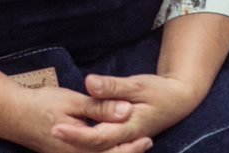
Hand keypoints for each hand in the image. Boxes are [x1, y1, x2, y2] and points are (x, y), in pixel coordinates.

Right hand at [10, 85, 152, 152]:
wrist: (13, 115)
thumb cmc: (42, 104)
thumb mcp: (73, 101)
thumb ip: (99, 107)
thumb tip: (126, 111)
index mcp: (79, 145)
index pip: (111, 151)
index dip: (131, 147)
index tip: (147, 138)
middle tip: (147, 142)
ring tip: (136, 144)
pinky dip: (102, 152)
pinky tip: (110, 145)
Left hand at [51, 73, 203, 147]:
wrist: (178, 101)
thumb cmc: (159, 91)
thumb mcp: (137, 84)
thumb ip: (113, 87)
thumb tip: (90, 83)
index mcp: (128, 128)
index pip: (96, 138)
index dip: (74, 135)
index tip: (55, 127)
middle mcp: (124, 140)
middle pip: (93, 149)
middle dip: (70, 141)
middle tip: (50, 130)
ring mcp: (123, 141)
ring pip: (97, 150)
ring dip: (77, 143)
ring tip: (58, 132)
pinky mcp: (121, 138)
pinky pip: (102, 145)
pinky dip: (87, 141)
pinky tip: (73, 133)